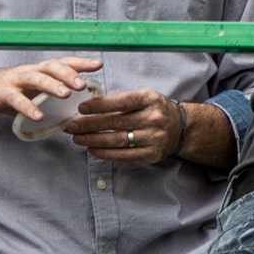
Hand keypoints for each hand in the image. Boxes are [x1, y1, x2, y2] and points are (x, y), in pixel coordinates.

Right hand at [0, 57, 99, 134]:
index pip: (63, 63)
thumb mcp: (31, 95)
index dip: (80, 63)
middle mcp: (28, 71)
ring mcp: (13, 80)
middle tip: (83, 85)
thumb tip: (76, 117)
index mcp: (38, 71)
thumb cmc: (7, 93)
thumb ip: (51, 102)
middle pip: (51, 67)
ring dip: (51, 85)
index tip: (100, 64)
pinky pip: (15, 99)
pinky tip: (38, 116)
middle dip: (68, 74)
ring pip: (34, 78)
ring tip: (66, 94)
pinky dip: (27, 106)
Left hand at [62, 89, 196, 163]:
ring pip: (117, 140)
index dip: (99, 105)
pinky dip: (106, 153)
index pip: (121, 101)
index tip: (81, 108)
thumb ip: (121, 101)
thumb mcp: (144, 98)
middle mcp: (153, 118)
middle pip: (115, 122)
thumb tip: (90, 108)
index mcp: (150, 99)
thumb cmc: (155, 110)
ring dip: (94, 140)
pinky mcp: (152, 154)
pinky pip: (124, 155)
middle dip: (89, 125)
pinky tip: (92, 150)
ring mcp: (154, 138)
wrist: (182, 128)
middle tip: (72, 126)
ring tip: (78, 139)